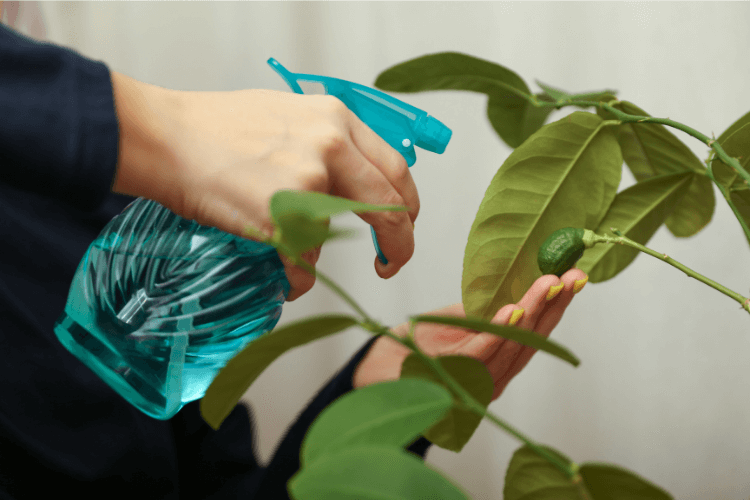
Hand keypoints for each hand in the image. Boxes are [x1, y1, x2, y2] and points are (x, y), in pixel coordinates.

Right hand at [109, 73, 417, 301]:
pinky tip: (280, 273)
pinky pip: (303, 265)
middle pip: (389, 207)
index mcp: (337, 119)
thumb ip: (327, 143)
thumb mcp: (288, 115)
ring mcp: (307, 182)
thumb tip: (351, 179)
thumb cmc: (215, 126)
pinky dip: (295, 278)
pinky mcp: (280, 218)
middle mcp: (331, 146)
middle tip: (389, 264)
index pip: (396, 170)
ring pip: (335, 239)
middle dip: (398, 244)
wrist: (165, 136)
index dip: (406, 206)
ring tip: (284, 245)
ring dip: (316, 253)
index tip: (401, 226)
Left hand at [353, 268, 588, 401]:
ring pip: (508, 347)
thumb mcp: (459, 322)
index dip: (556, 306)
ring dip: (530, 313)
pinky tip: (510, 312)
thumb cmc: (418, 347)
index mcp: (500, 362)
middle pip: (530, 342)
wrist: (378, 370)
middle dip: (553, 307)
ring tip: (547, 285)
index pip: (535, 334)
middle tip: (572, 276)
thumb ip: (486, 310)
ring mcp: (473, 384)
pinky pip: (475, 356)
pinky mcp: (447, 379)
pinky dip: (495, 333)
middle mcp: (494, 378)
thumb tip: (516, 282)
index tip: (576, 277)